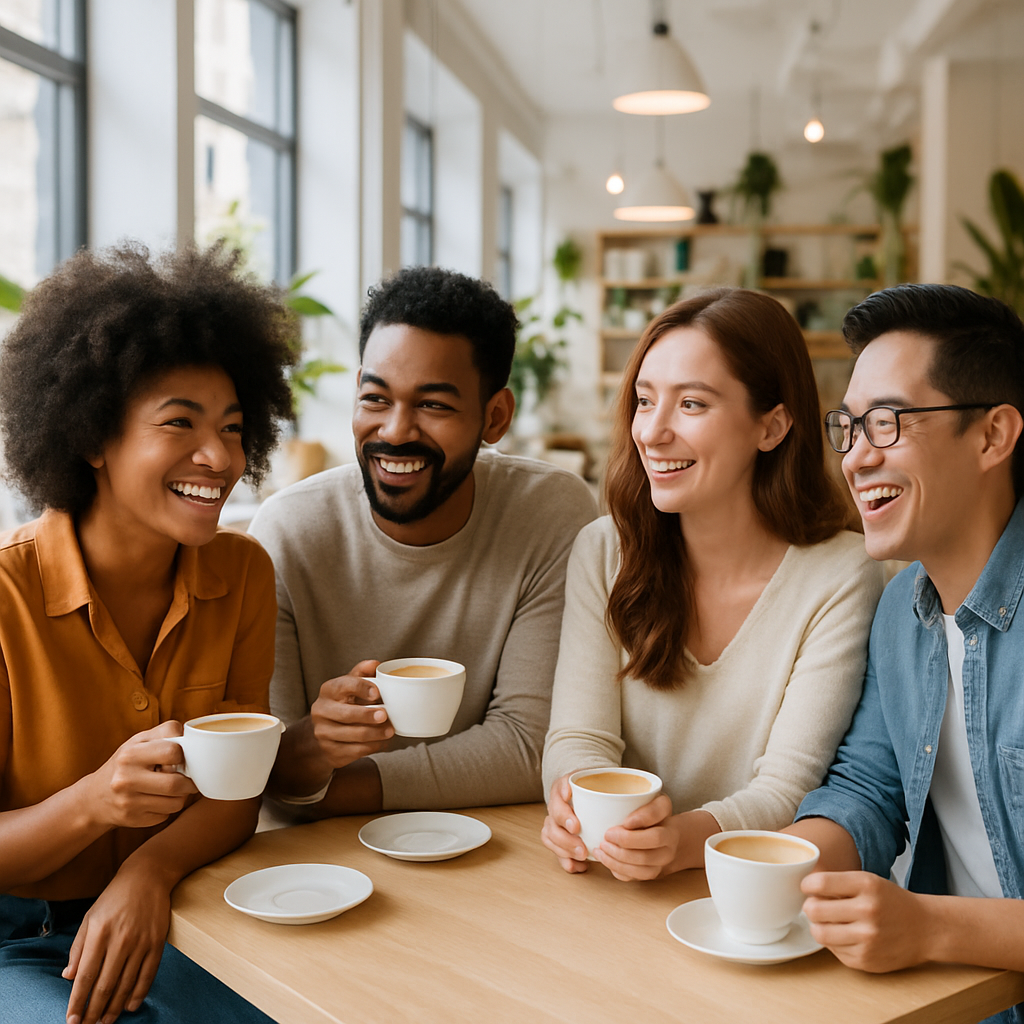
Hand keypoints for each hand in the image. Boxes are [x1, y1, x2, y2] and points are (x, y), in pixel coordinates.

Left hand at [63, 865, 170, 1023]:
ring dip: (115, 1007)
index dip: (78, 1000)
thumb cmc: (114, 898)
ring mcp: (141, 942)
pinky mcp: (157, 942)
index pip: (86, 975)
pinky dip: (139, 993)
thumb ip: (78, 948)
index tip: (72, 1019)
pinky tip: (130, 1006)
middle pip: (106, 985)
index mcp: (99, 933)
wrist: (148, 876)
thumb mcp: (90, 918)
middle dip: (95, 1011)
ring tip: (106, 1021)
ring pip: (126, 984)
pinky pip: (148, 974)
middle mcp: (120, 939)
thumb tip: (69, 977)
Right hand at [84, 722, 196, 830]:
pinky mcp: (133, 819)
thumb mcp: (139, 741)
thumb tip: (195, 742)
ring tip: (174, 788)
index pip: (173, 752)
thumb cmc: (126, 764)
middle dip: (189, 781)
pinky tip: (158, 800)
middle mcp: (126, 779)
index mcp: (130, 754)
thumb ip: (166, 734)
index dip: (183, 754)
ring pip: (176, 802)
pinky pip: (166, 815)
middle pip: (176, 783)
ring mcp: (128, 802)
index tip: (180, 757)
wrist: (94, 797)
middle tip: (188, 777)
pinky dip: (168, 807)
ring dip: (182, 796)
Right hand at [310, 661, 393, 769]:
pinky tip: (382, 742)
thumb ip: (362, 673)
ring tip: (390, 731)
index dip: (361, 688)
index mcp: (328, 690)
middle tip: (385, 715)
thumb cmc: (342, 703)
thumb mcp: (349, 685)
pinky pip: (355, 750)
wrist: (323, 733)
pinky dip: (372, 746)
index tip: (377, 692)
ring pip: (352, 735)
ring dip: (375, 734)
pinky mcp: (331, 751)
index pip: (344, 685)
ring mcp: (323, 732)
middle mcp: (321, 711)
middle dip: (368, 715)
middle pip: (347, 714)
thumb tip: (375, 664)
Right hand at [541, 775, 588, 873]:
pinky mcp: (559, 838)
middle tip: (582, 849)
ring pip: (550, 839)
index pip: (556, 805)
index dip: (564, 817)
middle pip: (552, 826)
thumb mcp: (592, 777)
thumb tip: (573, 790)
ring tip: (582, 858)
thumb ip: (588, 781)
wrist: (590, 789)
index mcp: (560, 792)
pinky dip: (566, 861)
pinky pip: (556, 852)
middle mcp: (554, 808)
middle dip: (566, 840)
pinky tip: (579, 866)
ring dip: (564, 851)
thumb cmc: (593, 784)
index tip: (576, 827)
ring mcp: (555, 824)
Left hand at [592, 795, 676, 880]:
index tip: (623, 823)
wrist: (669, 838)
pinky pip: (633, 878)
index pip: (656, 837)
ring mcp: (660, 866)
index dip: (635, 835)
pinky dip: (617, 870)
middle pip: (644, 857)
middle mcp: (668, 852)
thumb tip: (627, 823)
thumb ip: (648, 810)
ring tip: (600, 849)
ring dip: (616, 861)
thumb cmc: (657, 818)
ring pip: (639, 872)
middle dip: (621, 849)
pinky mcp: (650, 875)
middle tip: (605, 837)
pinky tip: (606, 858)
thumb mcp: (658, 804)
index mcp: (671, 832)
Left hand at [801, 870, 929, 971]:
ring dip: (818, 926)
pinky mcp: (866, 960)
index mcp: (867, 885)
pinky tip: (844, 935)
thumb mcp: (868, 881)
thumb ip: (837, 882)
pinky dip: (833, 942)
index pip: (819, 883)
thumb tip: (803, 885)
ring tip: (826, 922)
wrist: (925, 929)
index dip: (807, 885)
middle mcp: (868, 911)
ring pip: (819, 933)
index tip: (808, 887)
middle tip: (815, 906)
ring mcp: (868, 939)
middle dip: (809, 907)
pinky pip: (833, 950)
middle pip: (814, 910)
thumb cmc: (890, 901)